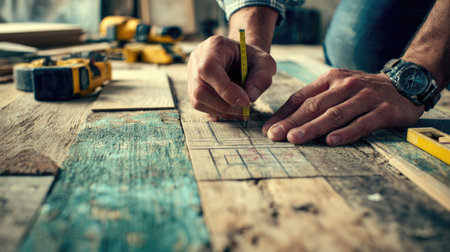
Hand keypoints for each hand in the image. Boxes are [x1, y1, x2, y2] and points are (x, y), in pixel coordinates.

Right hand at [187, 35, 275, 119]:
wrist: (242, 58)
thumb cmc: (252, 59)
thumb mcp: (265, 63)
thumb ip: (262, 77)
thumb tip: (250, 97)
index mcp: (214, 46)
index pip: (209, 69)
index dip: (225, 89)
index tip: (245, 102)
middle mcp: (197, 59)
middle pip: (200, 90)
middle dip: (224, 105)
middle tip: (244, 108)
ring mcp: (192, 74)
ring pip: (197, 101)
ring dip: (221, 110)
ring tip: (240, 110)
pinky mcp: (192, 88)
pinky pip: (200, 105)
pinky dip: (217, 111)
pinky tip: (232, 110)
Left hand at [262, 69, 424, 145]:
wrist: (405, 84)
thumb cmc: (362, 91)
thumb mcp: (337, 88)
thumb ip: (314, 101)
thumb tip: (283, 122)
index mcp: (331, 79)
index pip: (301, 97)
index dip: (283, 114)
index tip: (268, 129)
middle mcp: (346, 86)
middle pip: (314, 106)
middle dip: (292, 122)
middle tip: (275, 136)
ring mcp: (365, 97)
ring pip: (335, 114)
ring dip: (312, 127)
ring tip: (294, 138)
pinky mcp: (383, 111)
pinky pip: (362, 124)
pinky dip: (346, 133)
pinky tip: (331, 141)